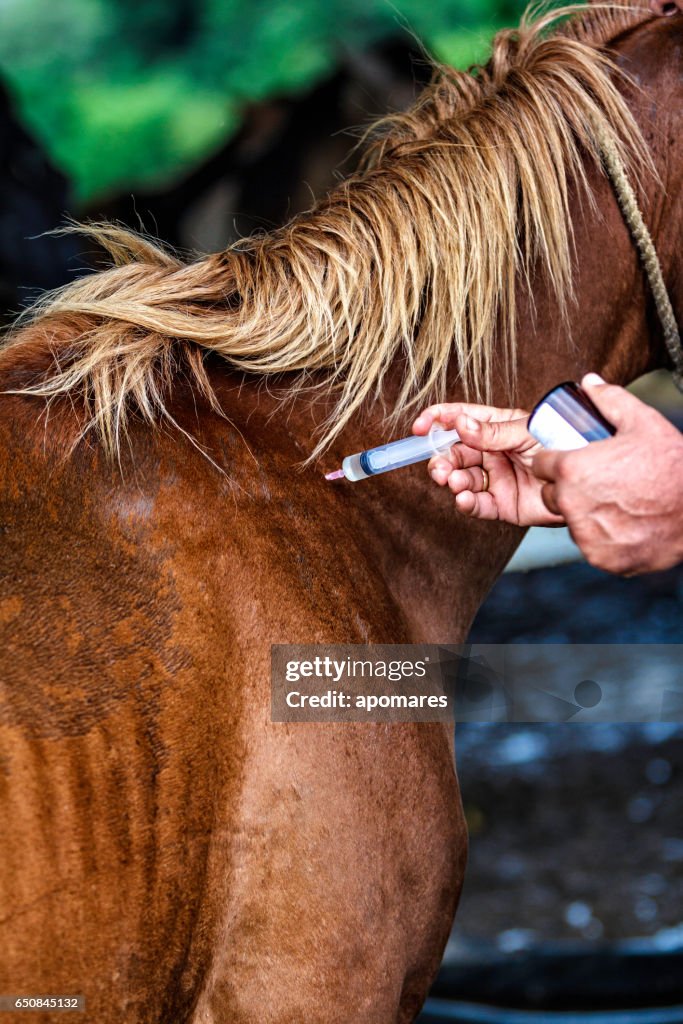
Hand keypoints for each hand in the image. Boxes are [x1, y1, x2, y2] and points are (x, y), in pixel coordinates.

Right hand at [412, 402, 564, 526]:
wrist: (587, 480)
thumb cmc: (564, 445)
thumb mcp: (527, 431)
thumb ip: (492, 432)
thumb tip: (460, 423)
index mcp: (496, 427)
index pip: (459, 418)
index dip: (437, 420)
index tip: (420, 427)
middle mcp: (492, 452)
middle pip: (455, 453)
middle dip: (442, 459)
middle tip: (441, 469)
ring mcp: (496, 478)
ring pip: (462, 479)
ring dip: (452, 480)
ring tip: (455, 483)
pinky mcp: (502, 504)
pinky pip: (477, 504)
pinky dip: (466, 503)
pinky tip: (463, 499)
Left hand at [532, 374, 682, 574]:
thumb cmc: (672, 465)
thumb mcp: (642, 422)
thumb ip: (609, 400)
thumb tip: (588, 382)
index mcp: (572, 470)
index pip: (543, 465)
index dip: (556, 461)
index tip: (574, 461)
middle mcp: (571, 504)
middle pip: (551, 495)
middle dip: (566, 488)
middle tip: (597, 483)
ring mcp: (585, 534)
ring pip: (571, 521)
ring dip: (584, 514)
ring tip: (615, 503)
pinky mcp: (600, 557)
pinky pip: (591, 545)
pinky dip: (603, 538)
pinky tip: (624, 525)